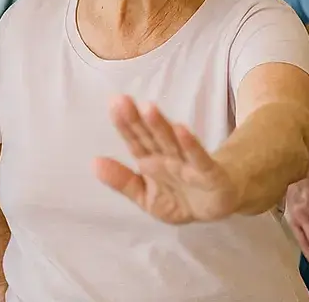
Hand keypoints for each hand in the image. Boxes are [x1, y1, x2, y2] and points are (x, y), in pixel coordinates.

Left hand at [93, 95, 240, 223]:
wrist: (215, 209)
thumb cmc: (178, 197)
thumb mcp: (146, 197)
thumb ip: (122, 181)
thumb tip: (93, 163)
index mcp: (151, 160)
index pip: (135, 140)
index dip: (124, 124)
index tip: (113, 104)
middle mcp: (168, 157)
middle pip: (150, 136)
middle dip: (137, 119)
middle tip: (122, 100)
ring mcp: (188, 163)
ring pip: (171, 142)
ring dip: (161, 125)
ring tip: (148, 108)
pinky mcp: (208, 174)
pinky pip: (198, 158)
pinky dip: (190, 145)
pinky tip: (181, 129)